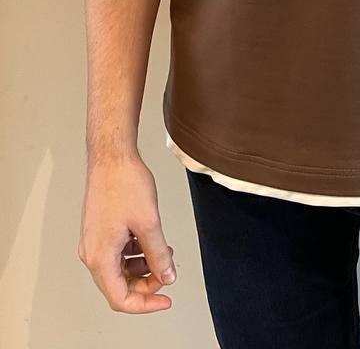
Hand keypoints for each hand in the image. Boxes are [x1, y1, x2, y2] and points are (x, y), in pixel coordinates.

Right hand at [78, 152, 177, 313]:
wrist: (111, 156)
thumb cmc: (123, 183)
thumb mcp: (149, 223)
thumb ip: (158, 254)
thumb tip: (166, 276)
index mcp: (100, 257)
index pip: (120, 298)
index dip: (145, 303)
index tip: (165, 299)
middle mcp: (92, 253)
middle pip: (119, 286)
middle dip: (145, 283)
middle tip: (167, 272)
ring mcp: (94, 241)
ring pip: (119, 269)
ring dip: (142, 267)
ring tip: (163, 252)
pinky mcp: (99, 230)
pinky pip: (117, 253)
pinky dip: (135, 253)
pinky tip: (150, 241)